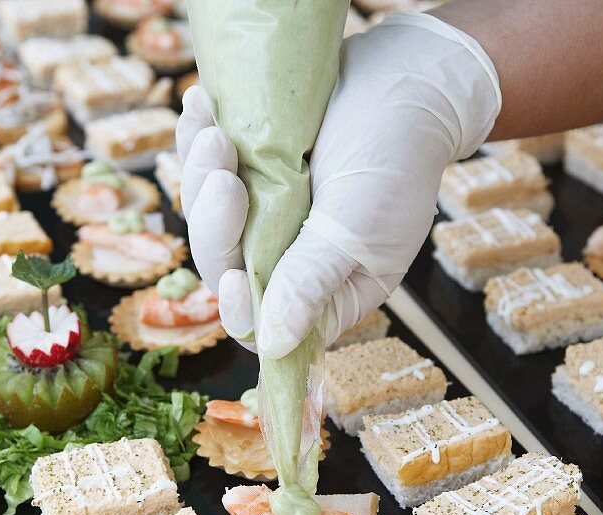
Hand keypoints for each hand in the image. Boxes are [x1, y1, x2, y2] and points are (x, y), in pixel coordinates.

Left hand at [177, 12, 501, 357]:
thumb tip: (274, 346)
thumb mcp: (358, 230)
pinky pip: (207, 167)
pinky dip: (196, 140)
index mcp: (323, 292)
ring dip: (201, 177)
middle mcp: (287, 259)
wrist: (406, 80)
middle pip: (224, 267)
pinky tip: (199, 110)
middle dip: (215, 227)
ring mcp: (263, 214)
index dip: (241, 311)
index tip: (234, 279)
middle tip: (223, 179)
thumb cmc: (398, 159)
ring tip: (214, 135)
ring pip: (207, 217)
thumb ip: (312, 282)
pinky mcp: (248, 170)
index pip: (265, 326)